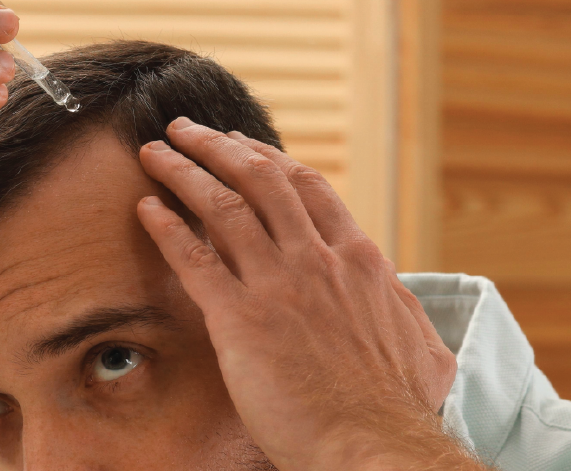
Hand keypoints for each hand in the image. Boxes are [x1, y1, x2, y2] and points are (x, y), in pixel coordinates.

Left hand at [133, 118, 469, 469]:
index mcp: (360, 261)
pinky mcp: (241, 319)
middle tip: (185, 130)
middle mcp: (318, 260)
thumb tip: (403, 298)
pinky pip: (195, 259)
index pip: (308, 189)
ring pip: (223, 208)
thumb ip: (402, 311)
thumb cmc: (398, 408)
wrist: (372, 444)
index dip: (268, 160)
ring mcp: (279, 285)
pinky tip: (146, 211)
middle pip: (260, 181)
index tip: (240, 144)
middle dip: (217, 147)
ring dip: (183, 173)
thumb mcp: (424, 346)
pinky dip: (167, 229)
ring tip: (153, 154)